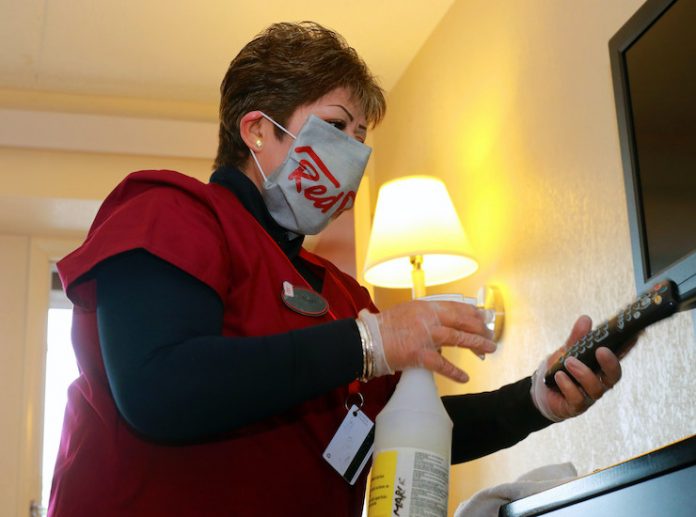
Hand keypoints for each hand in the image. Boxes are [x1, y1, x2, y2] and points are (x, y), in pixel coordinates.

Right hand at [359, 300, 496, 382]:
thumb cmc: (383, 326)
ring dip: (476, 344)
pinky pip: (442, 364)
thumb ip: (424, 315)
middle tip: (490, 335)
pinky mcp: (420, 354)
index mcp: (425, 307)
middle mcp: (428, 319)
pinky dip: (455, 372)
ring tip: (488, 350)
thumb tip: (440, 321)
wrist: (367, 339)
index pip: (455, 307)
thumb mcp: (405, 311)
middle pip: (462, 321)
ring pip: (458, 338)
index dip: (472, 312)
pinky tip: (464, 378)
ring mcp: (425, 336)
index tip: (482, 316)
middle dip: (479, 328)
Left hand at [531, 315, 635, 421]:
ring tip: (569, 361)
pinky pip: (577, 399)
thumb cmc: (558, 370)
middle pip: (614, 376)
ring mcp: (588, 396)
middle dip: (610, 363)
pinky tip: (559, 376)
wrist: (539, 391)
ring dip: (583, 373)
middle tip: (601, 350)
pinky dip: (568, 385)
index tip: (634, 335)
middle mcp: (599, 382)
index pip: (617, 357)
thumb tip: (586, 319)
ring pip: (596, 388)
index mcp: (599, 367)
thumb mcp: (566, 351)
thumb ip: (576, 338)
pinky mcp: (575, 407)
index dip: (627, 348)